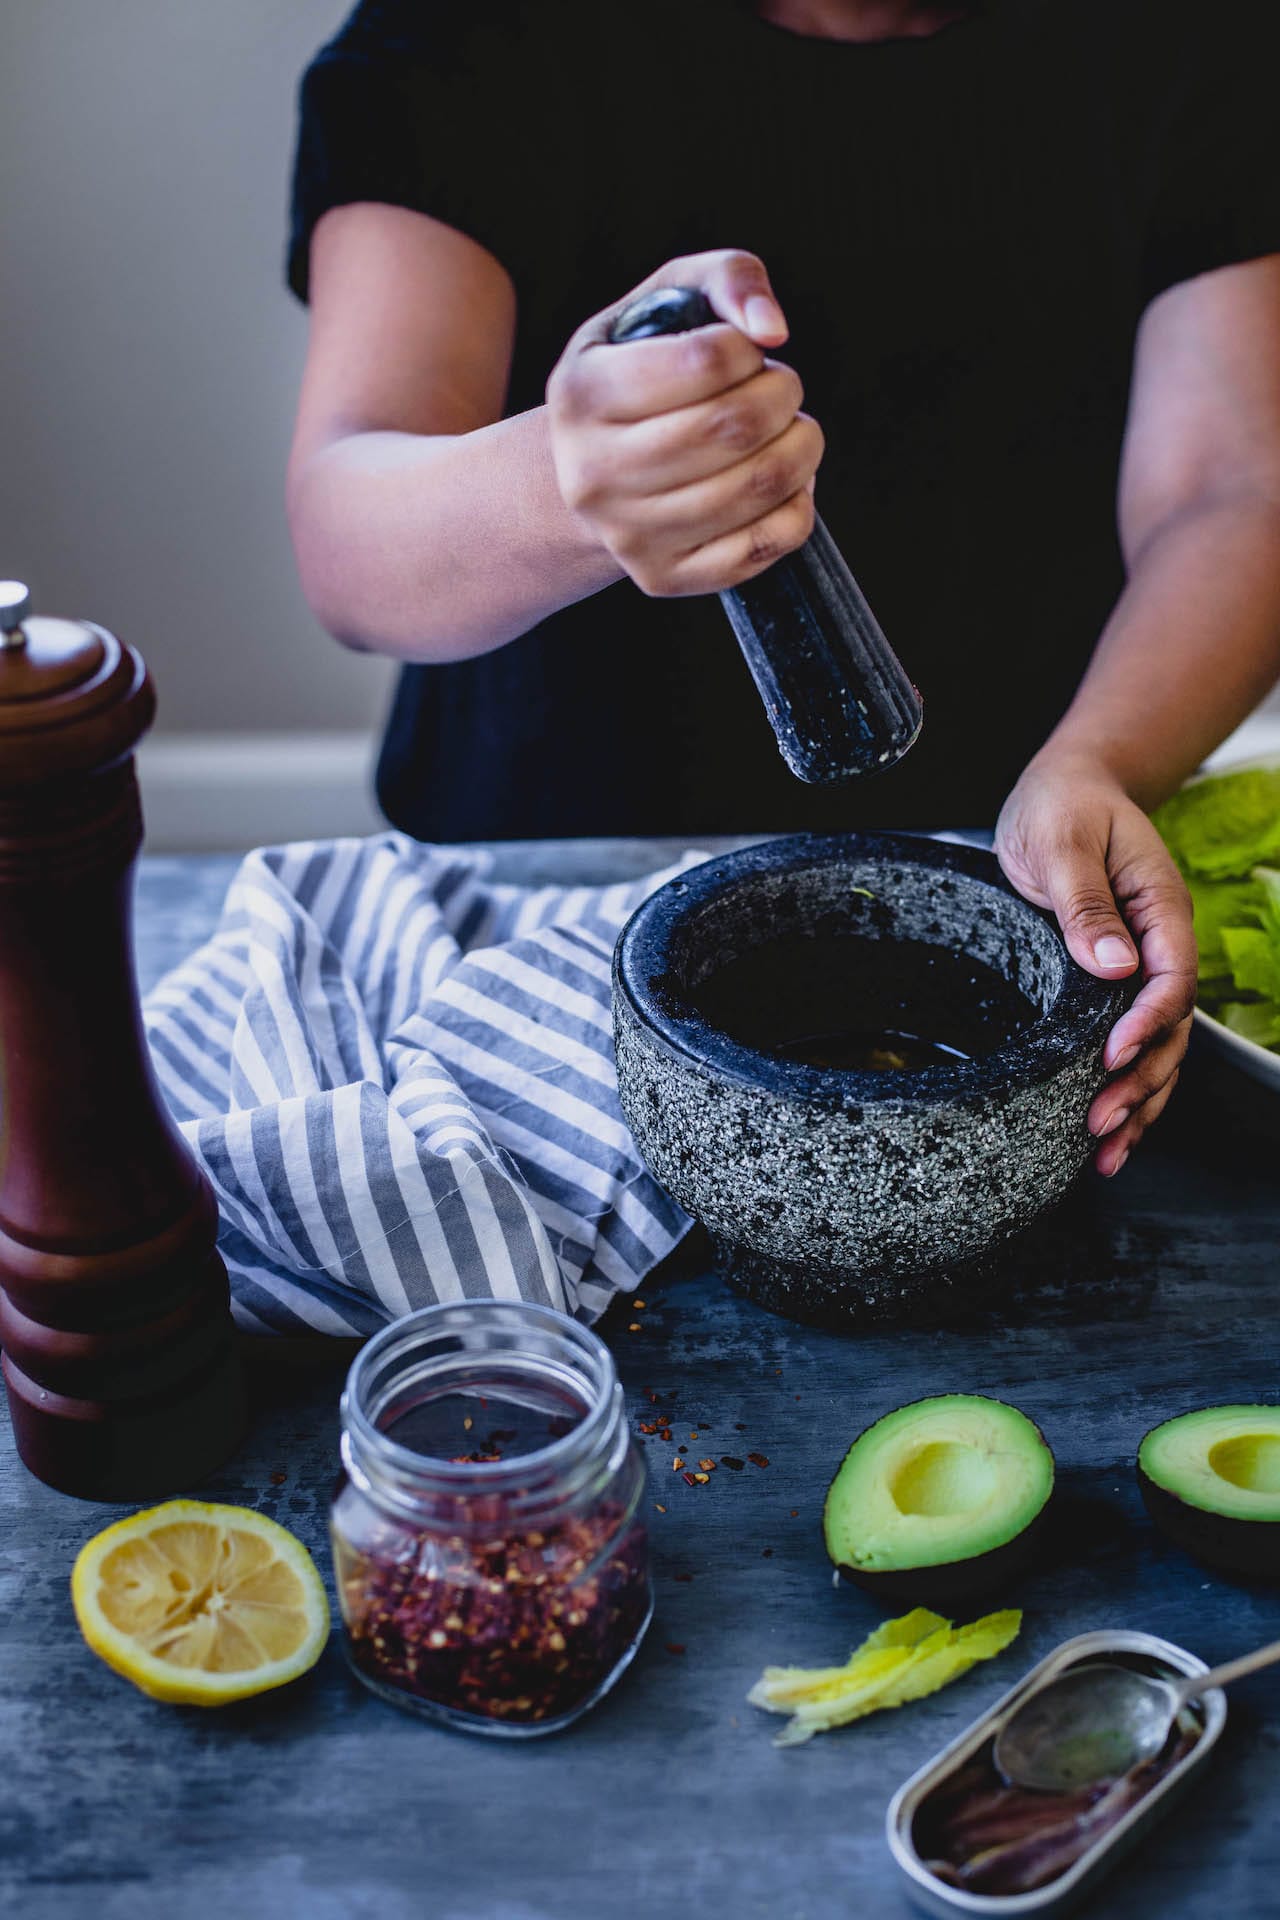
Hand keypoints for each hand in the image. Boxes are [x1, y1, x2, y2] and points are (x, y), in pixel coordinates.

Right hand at [546, 250, 822, 595]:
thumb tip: (771, 328)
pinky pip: (767, 543)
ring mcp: (628, 535)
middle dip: (783, 396)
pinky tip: (781, 483)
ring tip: (790, 430)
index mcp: (582, 395)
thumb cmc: (637, 377)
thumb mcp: (663, 304)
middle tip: (781, 389)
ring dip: (801, 447)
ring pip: (757, 486)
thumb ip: (726, 280)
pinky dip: (798, 505)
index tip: (744, 354)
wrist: (586, 476)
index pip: (703, 362)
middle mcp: (593, 473)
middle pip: (734, 427)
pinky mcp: (664, 578)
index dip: (747, 350)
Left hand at [995, 752, 1196, 1175]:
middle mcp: (1160, 947)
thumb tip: (1113, 965)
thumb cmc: (1064, 805)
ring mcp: (1142, 969)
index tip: (1110, 1058)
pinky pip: (1131, 1044)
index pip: (1171, 980)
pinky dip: (1125, 1092)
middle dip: (1140, 1082)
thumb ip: (1086, 904)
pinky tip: (1109, 1137)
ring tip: (1106, 1154)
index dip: (1147, 1025)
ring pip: (1158, 1050)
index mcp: (1159, 910)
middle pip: (1170, 1030)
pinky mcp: (1113, 986)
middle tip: (1098, 1122)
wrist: (1065, 787)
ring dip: (1138, 1104)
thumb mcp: (1065, 842)